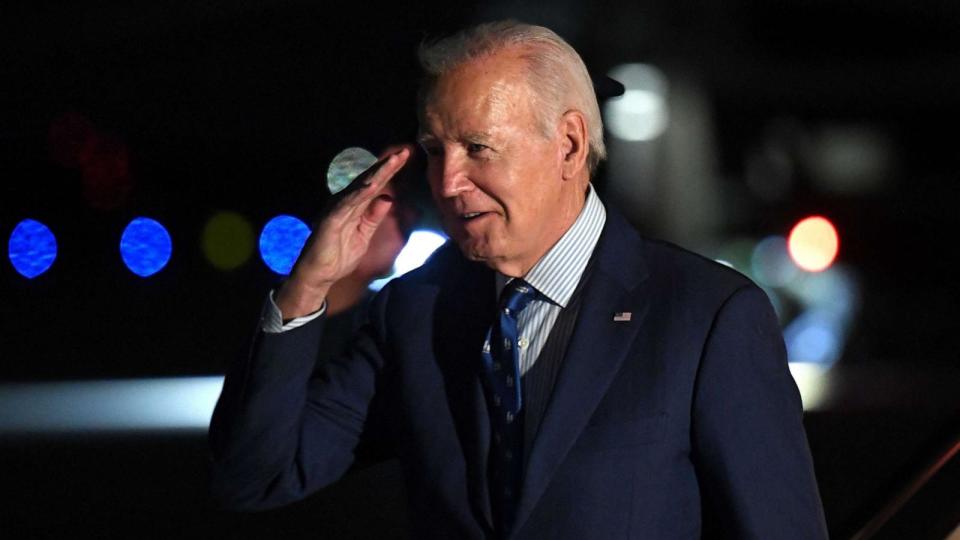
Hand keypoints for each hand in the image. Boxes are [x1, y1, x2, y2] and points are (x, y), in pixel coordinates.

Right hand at [275, 146, 410, 318]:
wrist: (319, 275)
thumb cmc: (338, 256)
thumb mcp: (364, 235)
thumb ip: (374, 217)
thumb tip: (388, 198)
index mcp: (354, 206)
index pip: (375, 186)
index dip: (390, 172)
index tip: (406, 158)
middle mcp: (345, 202)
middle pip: (369, 180)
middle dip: (387, 166)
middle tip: (405, 151)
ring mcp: (337, 209)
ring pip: (360, 188)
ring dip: (377, 174)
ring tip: (393, 161)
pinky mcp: (331, 220)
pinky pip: (347, 204)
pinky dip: (359, 194)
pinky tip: (372, 185)